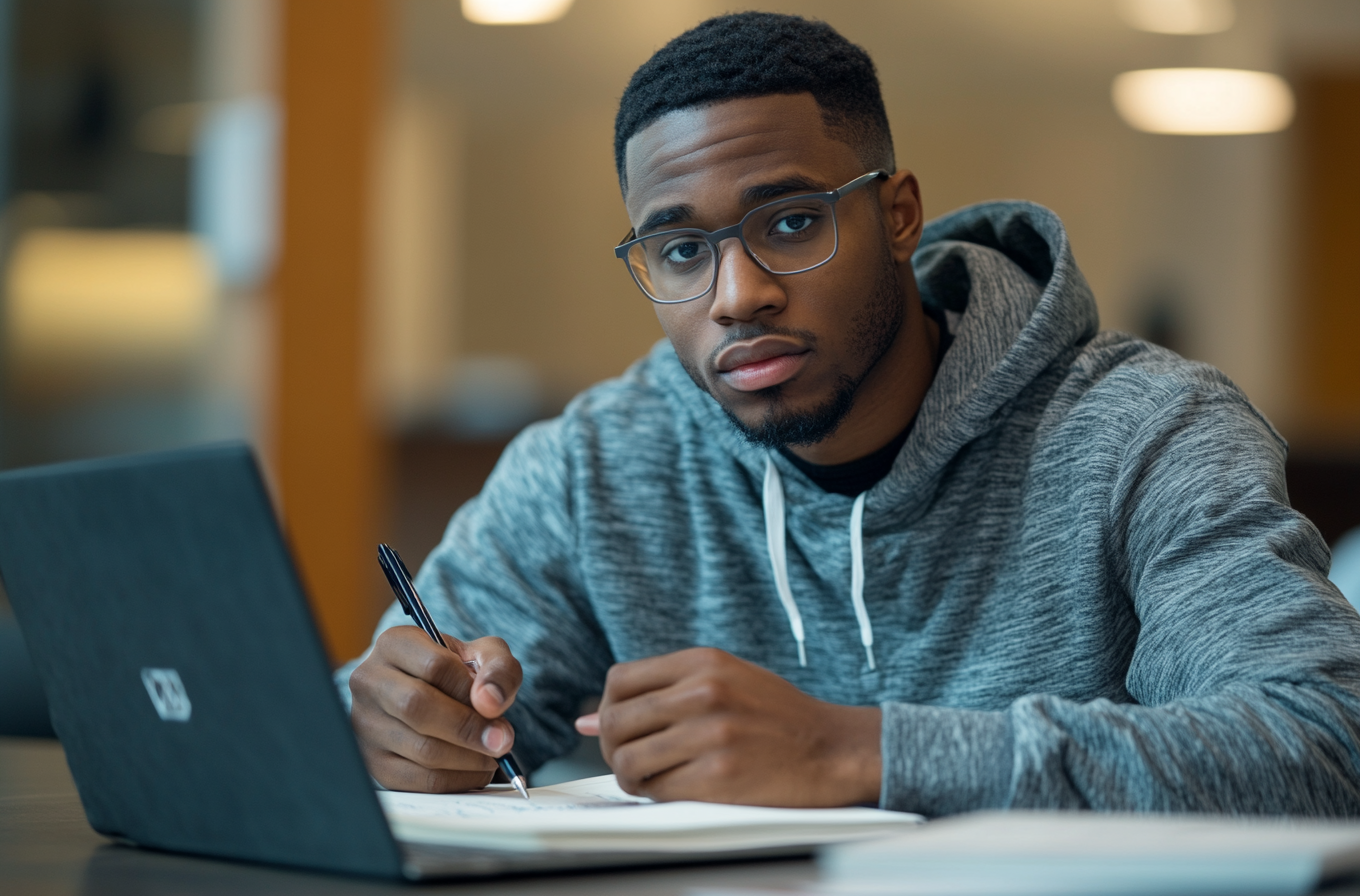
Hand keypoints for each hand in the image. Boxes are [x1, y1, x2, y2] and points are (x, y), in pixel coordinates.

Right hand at [349, 626, 522, 791]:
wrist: (432, 694)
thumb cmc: (458, 672)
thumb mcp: (484, 655)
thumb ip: (498, 669)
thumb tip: (489, 703)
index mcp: (394, 644)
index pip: (435, 665)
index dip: (471, 690)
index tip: (496, 707)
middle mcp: (369, 681)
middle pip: (419, 707)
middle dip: (470, 728)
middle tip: (502, 739)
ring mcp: (365, 724)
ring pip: (421, 749)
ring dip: (469, 757)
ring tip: (492, 753)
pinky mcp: (373, 763)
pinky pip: (418, 781)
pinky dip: (457, 780)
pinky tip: (475, 769)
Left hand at [575, 647, 880, 806]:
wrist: (833, 749)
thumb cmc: (777, 716)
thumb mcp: (724, 680)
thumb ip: (661, 692)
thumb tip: (586, 721)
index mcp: (704, 662)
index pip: (619, 681)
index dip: (608, 708)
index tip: (622, 726)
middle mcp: (704, 693)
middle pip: (615, 722)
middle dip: (612, 747)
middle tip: (632, 758)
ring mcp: (711, 735)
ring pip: (627, 762)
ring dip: (631, 777)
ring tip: (654, 777)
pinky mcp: (719, 777)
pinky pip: (657, 791)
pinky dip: (656, 796)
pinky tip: (676, 789)